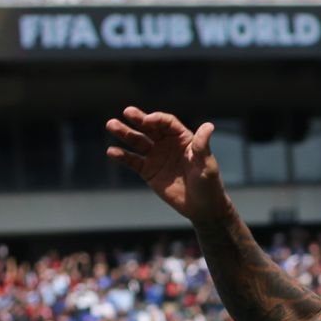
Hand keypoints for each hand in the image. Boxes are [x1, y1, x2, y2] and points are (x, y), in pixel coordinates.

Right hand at [106, 106, 234, 226]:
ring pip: (138, 141)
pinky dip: (122, 156)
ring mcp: (156, 157)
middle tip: (127, 112)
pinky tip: (112, 152)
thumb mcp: (207, 165)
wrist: (202, 208)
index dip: (157, 119)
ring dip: (125, 133)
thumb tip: (209, 125)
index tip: (147, 121)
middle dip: (138, 119)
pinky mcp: (148, 171)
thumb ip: (202, 146)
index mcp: (183, 139)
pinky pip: (133, 161)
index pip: (167, 123)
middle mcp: (167, 144)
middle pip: (150, 128)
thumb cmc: (209, 184)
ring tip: (111, 125)